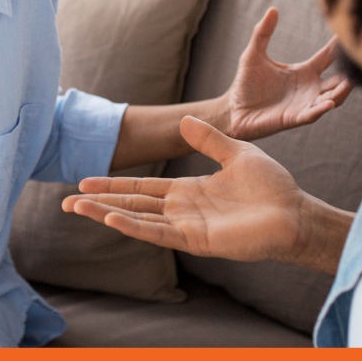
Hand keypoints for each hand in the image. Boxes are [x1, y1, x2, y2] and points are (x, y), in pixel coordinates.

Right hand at [64, 116, 324, 264]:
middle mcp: (182, 210)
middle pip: (132, 205)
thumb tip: (184, 121)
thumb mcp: (235, 152)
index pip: (142, 188)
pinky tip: (113, 219)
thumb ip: (208, 139)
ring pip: (139, 220)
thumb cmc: (271, 186)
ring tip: (77, 209)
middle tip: (66, 202)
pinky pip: (160, 233)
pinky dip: (136, 227)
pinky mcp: (198, 240)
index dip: (113, 185)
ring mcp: (188, 226)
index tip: (84, 182)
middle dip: (99, 203)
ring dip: (108, 214)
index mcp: (188, 191)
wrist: (294, 212)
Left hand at [215, 6, 351, 140]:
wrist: (234, 109)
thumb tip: (272, 9)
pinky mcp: (294, 118)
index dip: (339, 46)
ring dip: (342, 91)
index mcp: (303, 71)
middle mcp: (309, 88)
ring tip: (350, 82)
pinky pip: (312, 114)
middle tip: (360, 61)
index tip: (350, 32)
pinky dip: (322, 109)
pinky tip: (329, 102)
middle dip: (350, 72)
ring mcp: (304, 104)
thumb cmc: (246, 83)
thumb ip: (263, 33)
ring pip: (332, 98)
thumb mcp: (254, 54)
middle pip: (338, 80)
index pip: (328, 57)